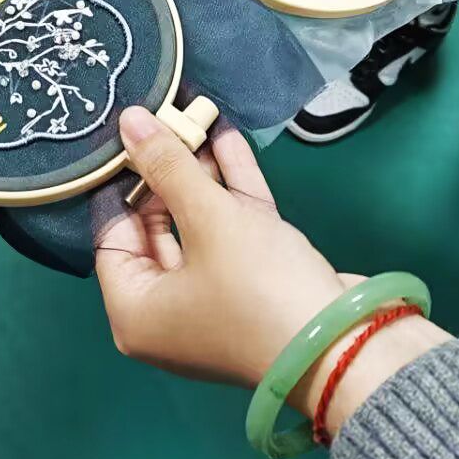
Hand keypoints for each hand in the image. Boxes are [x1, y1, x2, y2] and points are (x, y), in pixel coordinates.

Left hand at [97, 108, 446, 427]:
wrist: (347, 344)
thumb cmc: (256, 286)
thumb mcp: (207, 218)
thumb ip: (166, 165)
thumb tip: (126, 120)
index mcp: (137, 312)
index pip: (112, 237)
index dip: (120, 184)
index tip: (123, 136)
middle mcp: (170, 312)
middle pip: (157, 228)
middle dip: (164, 171)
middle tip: (160, 116)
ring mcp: (217, 300)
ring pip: (200, 226)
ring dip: (200, 174)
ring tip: (192, 115)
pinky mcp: (259, 287)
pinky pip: (234, 232)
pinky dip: (231, 189)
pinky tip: (226, 136)